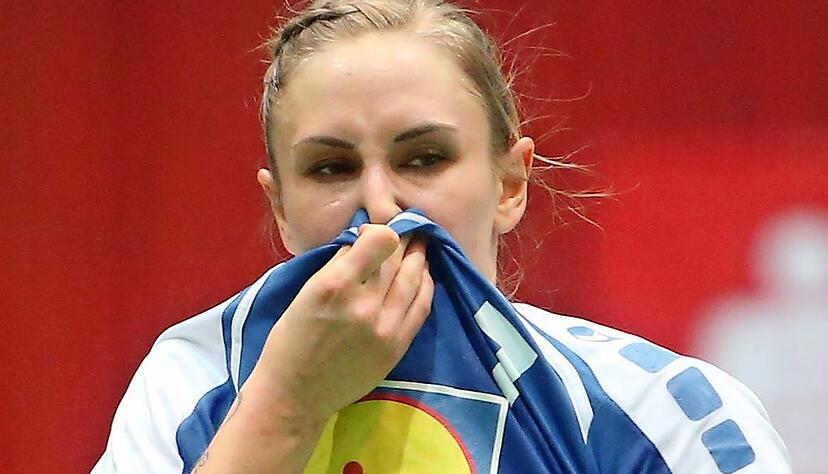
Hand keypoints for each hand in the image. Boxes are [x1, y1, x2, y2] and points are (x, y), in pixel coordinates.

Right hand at [248, 224, 433, 428]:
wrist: (296, 395)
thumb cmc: (290, 341)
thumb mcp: (305, 292)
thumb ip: (338, 265)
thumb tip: (364, 239)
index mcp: (334, 285)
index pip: (379, 239)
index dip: (379, 230)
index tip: (371, 233)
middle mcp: (364, 304)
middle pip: (397, 256)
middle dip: (403, 238)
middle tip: (404, 230)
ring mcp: (385, 327)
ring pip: (414, 277)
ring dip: (418, 257)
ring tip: (418, 245)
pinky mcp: (397, 346)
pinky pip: (422, 305)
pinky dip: (425, 284)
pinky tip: (422, 274)